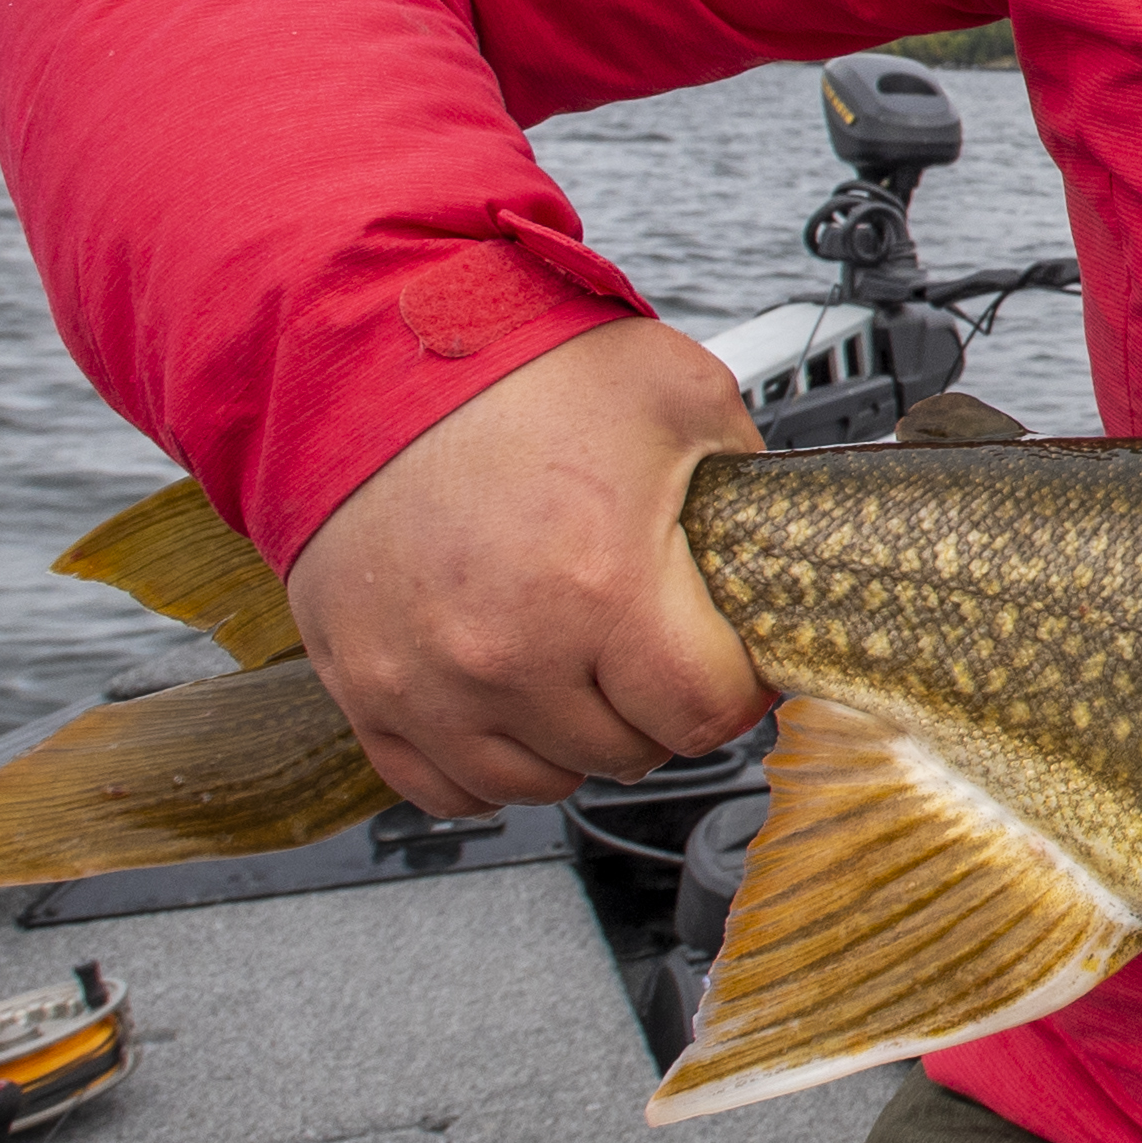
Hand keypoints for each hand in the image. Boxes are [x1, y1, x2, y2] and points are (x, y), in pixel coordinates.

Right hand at [288, 315, 773, 813]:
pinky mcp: (363, 687)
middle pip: (628, 752)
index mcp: (600, 585)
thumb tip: (778, 539)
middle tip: (647, 643)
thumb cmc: (516, 370)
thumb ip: (746, 479)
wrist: (375, 355)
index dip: (735, 686)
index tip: (729, 660)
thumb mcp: (680, 394)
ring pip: (540, 781)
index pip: (703, 715)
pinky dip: (484, 762)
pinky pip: (441, 786)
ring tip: (578, 666)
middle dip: (654, 703)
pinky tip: (508, 707)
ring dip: (573, 737)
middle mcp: (507, 652)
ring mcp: (426, 682)